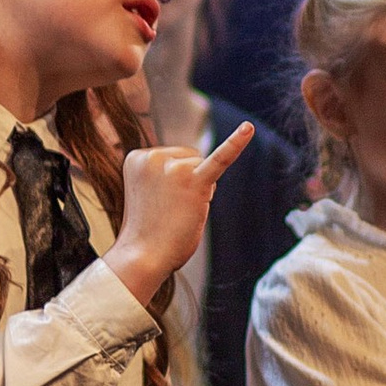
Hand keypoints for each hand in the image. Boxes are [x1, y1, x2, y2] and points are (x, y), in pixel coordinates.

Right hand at [106, 119, 253, 303]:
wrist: (142, 257)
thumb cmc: (147, 231)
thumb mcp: (147, 192)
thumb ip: (164, 174)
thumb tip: (198, 168)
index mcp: (137, 157)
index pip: (172, 158)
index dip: (173, 183)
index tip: (156, 203)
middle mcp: (153, 156)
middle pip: (189, 158)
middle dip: (188, 182)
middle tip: (170, 210)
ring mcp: (173, 167)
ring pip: (203, 165)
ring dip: (199, 190)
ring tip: (178, 212)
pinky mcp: (193, 182)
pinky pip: (220, 159)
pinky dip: (236, 143)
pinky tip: (248, 129)